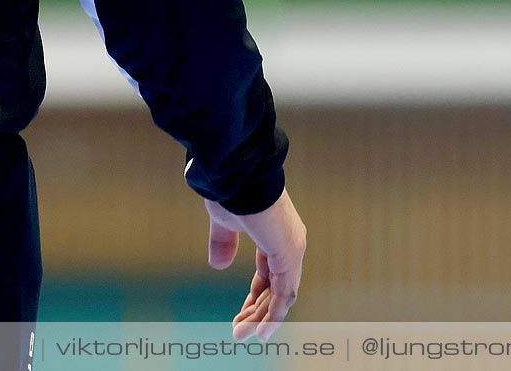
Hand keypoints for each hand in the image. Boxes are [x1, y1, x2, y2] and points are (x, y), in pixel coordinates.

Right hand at [205, 188, 306, 338]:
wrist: (236, 175)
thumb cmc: (231, 191)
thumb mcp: (225, 222)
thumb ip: (224, 243)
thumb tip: (217, 266)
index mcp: (277, 235)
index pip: (270, 274)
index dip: (255, 297)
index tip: (239, 316)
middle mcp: (290, 243)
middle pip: (276, 288)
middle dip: (257, 312)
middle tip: (238, 332)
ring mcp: (292, 249)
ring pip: (281, 295)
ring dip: (262, 318)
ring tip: (242, 336)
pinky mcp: (289, 254)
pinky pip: (285, 294)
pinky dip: (273, 315)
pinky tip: (260, 332)